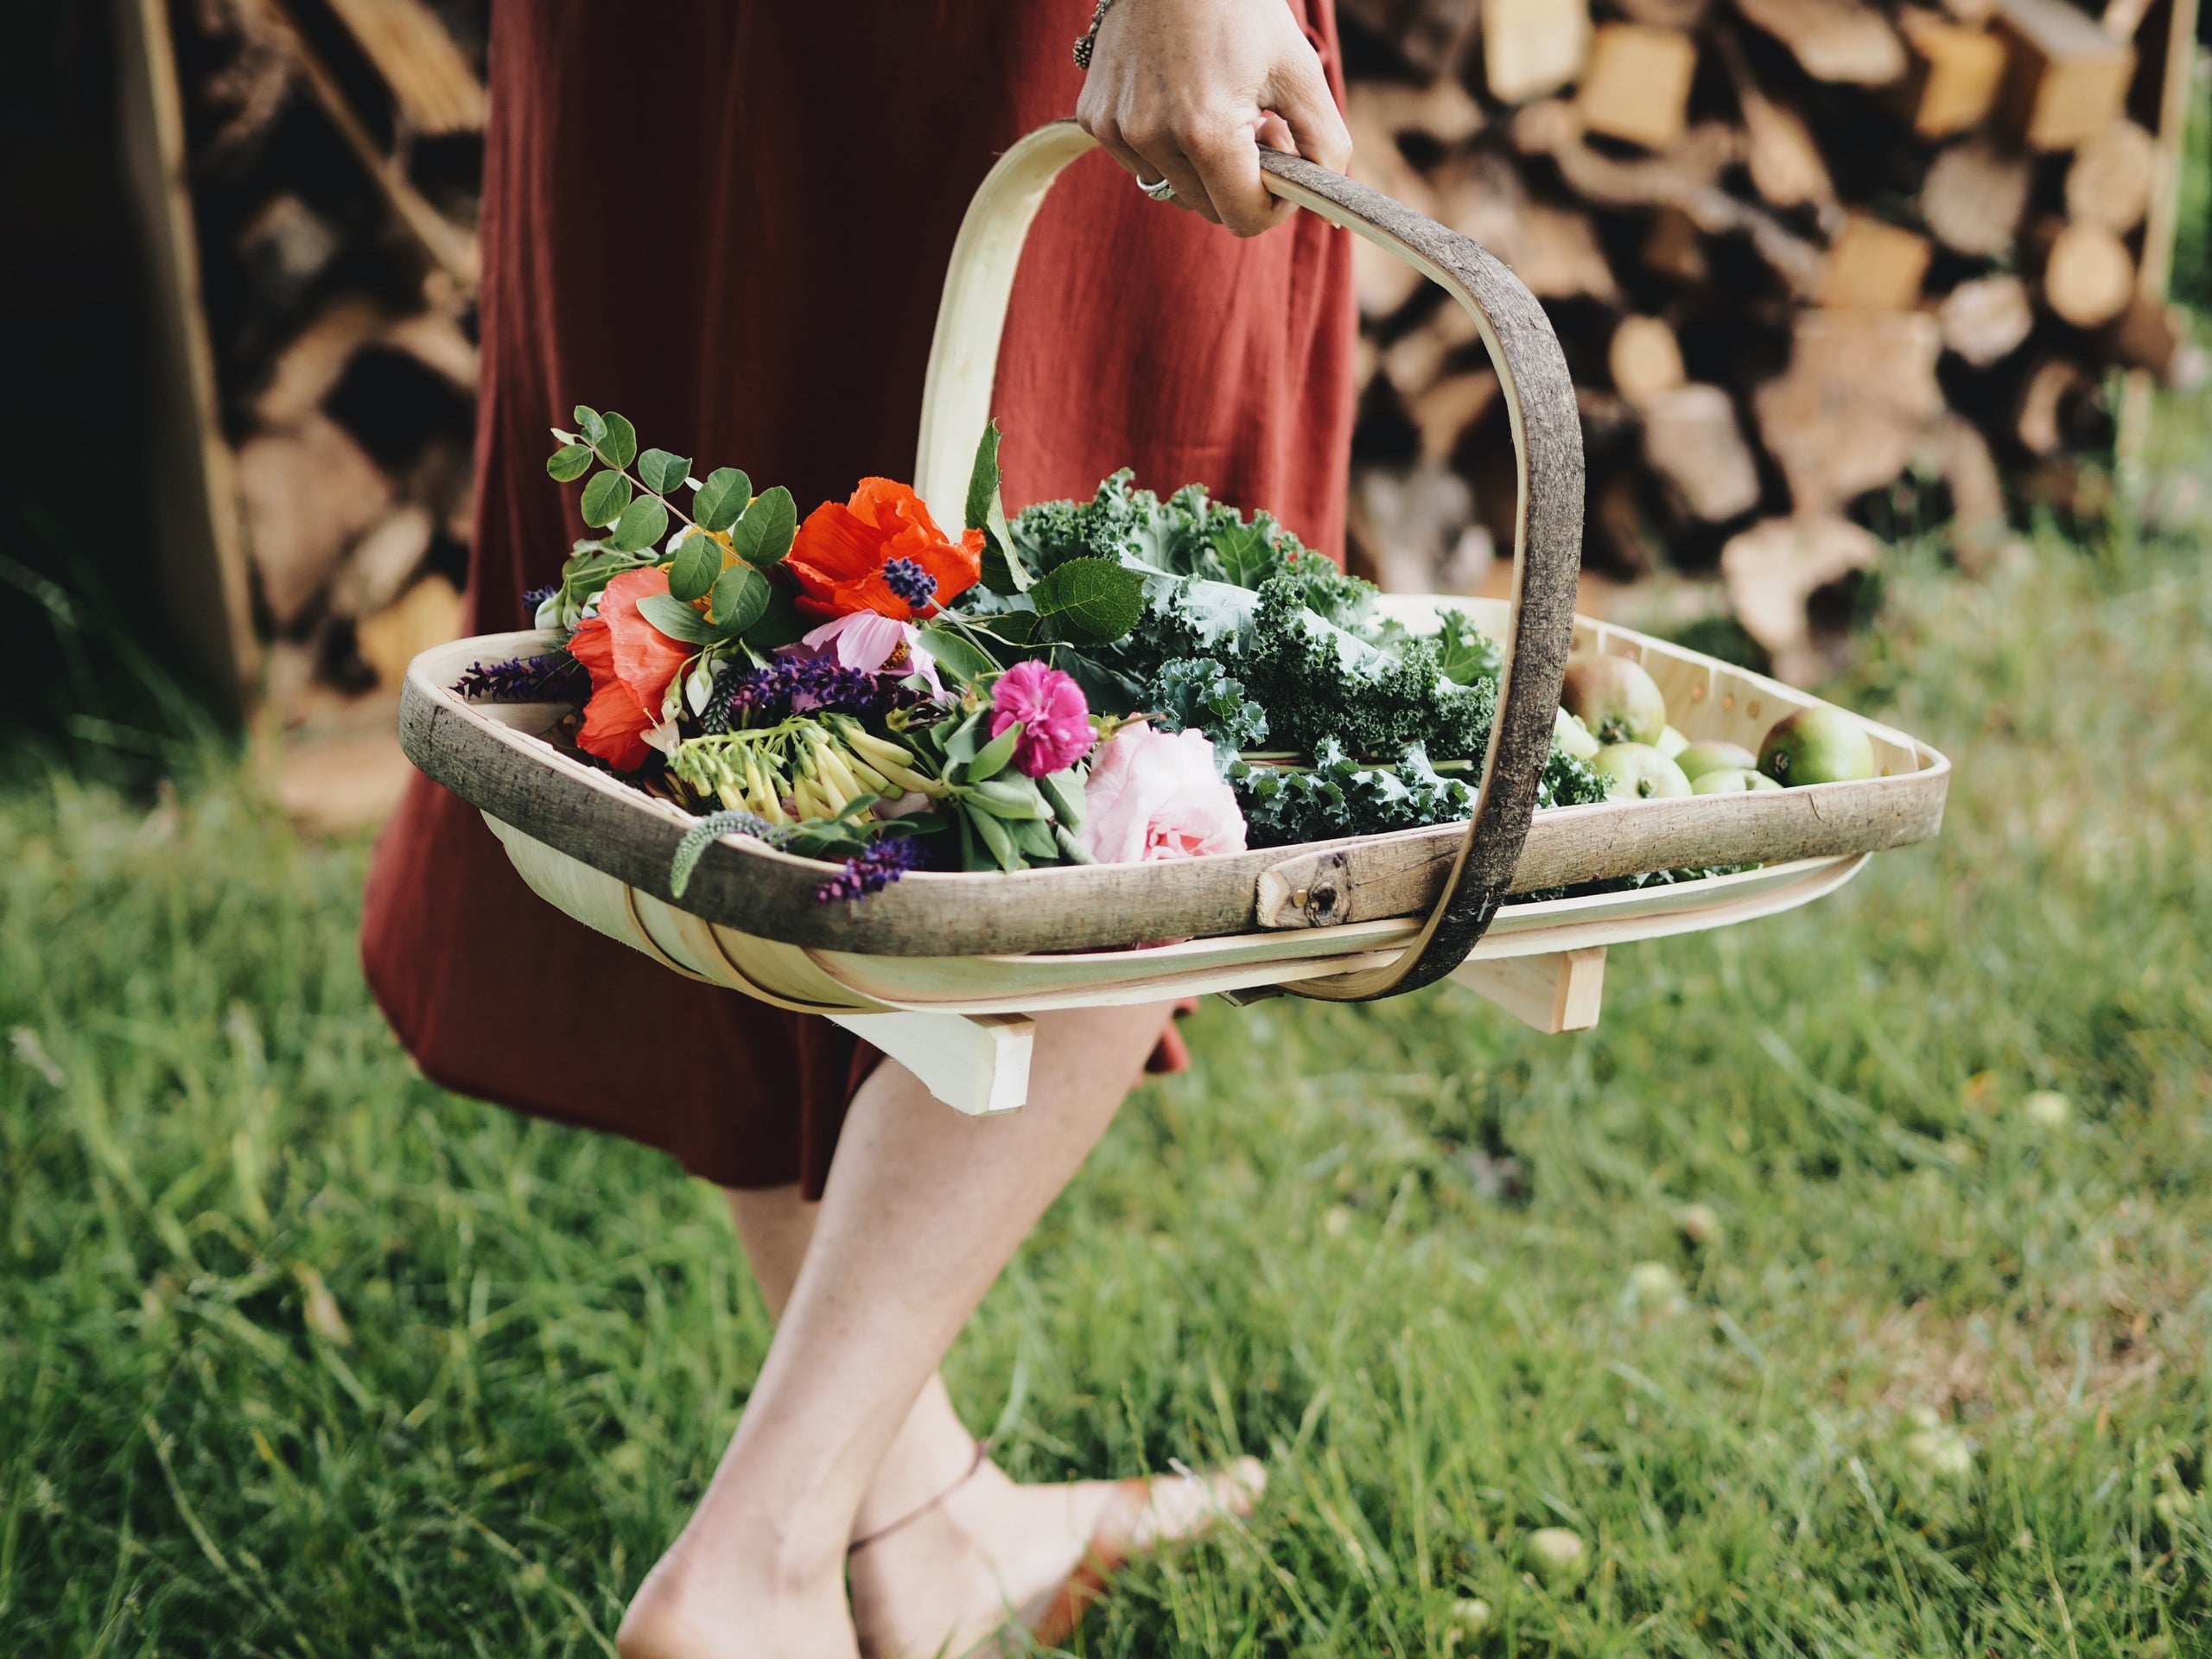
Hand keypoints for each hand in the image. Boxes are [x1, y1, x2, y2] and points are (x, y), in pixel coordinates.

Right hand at [1076, 0, 1353, 236]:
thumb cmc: (1240, 7)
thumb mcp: (1299, 71)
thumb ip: (1325, 145)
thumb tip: (1326, 211)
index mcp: (1207, 132)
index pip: (1244, 220)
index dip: (1274, 203)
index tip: (1283, 164)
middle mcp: (1153, 138)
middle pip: (1209, 209)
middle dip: (1239, 180)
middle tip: (1254, 123)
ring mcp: (1117, 130)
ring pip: (1175, 189)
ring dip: (1202, 166)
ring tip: (1216, 106)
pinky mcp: (1095, 119)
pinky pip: (1142, 162)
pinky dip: (1166, 146)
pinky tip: (1178, 98)